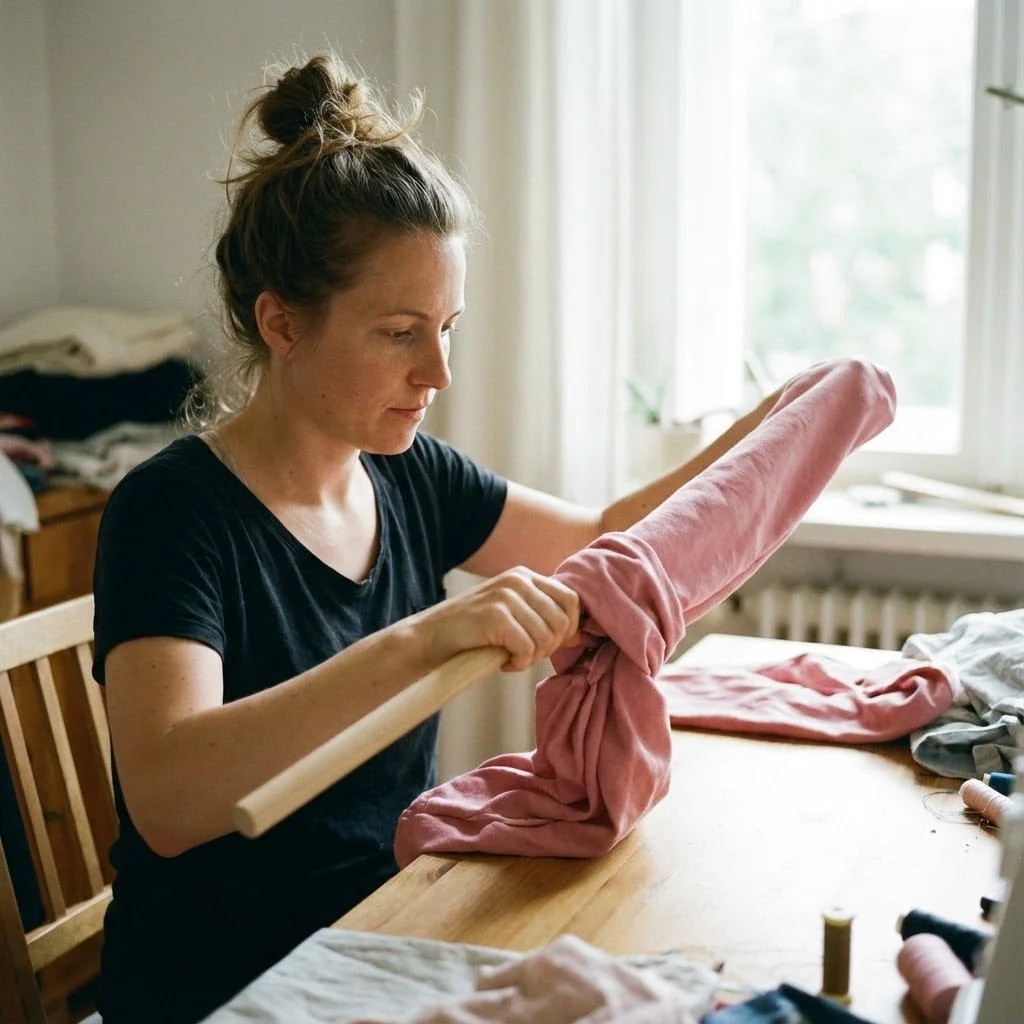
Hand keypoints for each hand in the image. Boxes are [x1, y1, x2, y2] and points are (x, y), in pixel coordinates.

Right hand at [419, 566, 581, 672]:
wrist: (430, 637)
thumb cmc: (473, 631)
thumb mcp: (511, 612)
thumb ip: (542, 615)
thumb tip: (580, 635)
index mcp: (524, 575)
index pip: (570, 599)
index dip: (570, 627)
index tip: (553, 645)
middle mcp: (518, 580)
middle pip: (562, 620)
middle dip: (550, 646)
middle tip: (527, 655)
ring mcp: (506, 596)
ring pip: (546, 637)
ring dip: (532, 657)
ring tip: (512, 658)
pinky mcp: (496, 616)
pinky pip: (527, 648)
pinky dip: (519, 663)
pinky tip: (504, 662)